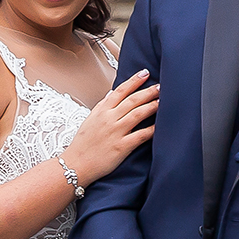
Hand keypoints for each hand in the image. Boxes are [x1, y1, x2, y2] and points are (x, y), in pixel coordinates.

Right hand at [59, 70, 158, 184]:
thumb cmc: (82, 144)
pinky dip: (151, 129)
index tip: (145, 73)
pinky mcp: (121, 147)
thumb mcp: (90, 120)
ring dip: (152, 106)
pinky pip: (140, 135)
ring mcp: (115, 132)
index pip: (120, 91)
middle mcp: (109, 119)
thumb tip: (111, 93)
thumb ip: (102, 105)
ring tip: (163, 101)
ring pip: (137, 114)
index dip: (134, 81)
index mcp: (101, 111)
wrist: (75, 165)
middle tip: (161, 86)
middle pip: (132, 100)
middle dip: (148, 91)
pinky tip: (161, 125)